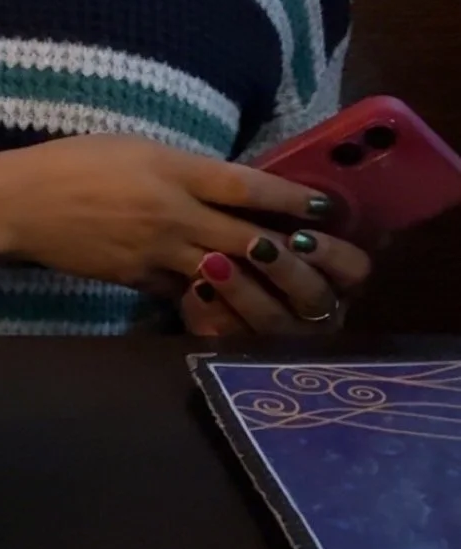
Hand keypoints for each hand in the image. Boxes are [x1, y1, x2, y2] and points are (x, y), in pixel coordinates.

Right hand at [0, 135, 336, 289]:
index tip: (325, 204)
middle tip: (325, 258)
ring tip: (292, 285)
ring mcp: (156, 251)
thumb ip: (183, 168)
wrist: (21, 204)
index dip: (291, 197)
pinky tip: (235, 303)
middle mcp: (172, 212)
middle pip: (246, 237)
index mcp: (173, 170)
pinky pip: (186, 292)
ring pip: (224, 273)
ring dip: (261, 281)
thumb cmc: (75, 163)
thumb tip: (225, 184)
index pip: (246, 185)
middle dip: (289, 251)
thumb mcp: (136, 148)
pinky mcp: (138, 280)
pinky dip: (213, 297)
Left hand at [181, 228, 371, 337]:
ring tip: (212, 262)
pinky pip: (232, 338)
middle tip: (255, 245)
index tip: (301, 235)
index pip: (355, 269)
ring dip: (244, 291)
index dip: (333, 254)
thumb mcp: (279, 222)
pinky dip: (213, 314)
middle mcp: (319, 312)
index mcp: (337, 277)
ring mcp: (283, 337)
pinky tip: (193, 292)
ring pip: (272, 322)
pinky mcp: (244, 350)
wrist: (215, 281)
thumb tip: (302, 199)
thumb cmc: (258, 235)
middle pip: (313, 298)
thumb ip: (292, 215)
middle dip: (285, 270)